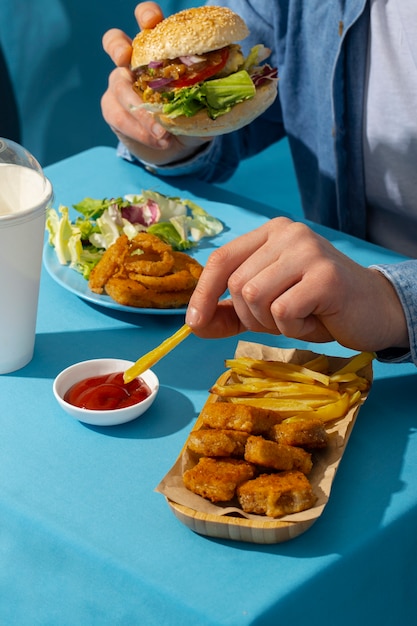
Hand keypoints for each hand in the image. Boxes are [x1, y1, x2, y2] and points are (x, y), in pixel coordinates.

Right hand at [101, 2, 207, 164]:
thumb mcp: (207, 102)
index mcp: (159, 49)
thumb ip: (216, 93)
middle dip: (118, 46)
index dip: (146, 16)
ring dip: (139, 109)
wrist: (175, 147)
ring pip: (117, 85)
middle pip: (114, 42)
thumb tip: (244, 89)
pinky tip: (159, 140)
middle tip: (125, 57)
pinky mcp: (113, 109)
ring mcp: (120, 85)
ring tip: (162, 131)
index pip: (147, 20)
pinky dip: (139, 130)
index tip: (153, 21)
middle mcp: (134, 62)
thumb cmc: (191, 116)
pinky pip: (118, 115)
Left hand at [186, 217, 408, 351]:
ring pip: (255, 297)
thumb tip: (193, 325)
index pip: (222, 259)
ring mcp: (308, 251)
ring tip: (301, 317)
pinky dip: (294, 328)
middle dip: (251, 317)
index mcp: (270, 232)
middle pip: (237, 285)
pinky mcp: (325, 276)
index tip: (195, 323)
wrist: (373, 310)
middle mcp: (288, 233)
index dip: (203, 293)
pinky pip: (282, 312)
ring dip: (272, 323)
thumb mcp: (266, 306)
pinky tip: (316, 320)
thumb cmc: (317, 306)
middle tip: (282, 319)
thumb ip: (230, 311)